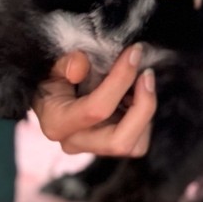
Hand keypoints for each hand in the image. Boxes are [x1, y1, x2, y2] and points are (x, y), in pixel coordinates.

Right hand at [32, 44, 155, 156]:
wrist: (55, 95)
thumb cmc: (58, 78)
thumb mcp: (55, 66)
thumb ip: (65, 63)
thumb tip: (80, 66)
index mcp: (57, 123)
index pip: (96, 109)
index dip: (121, 79)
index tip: (134, 53)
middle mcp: (75, 142)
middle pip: (119, 141)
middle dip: (143, 106)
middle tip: (147, 74)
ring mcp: (94, 148)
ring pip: (134, 146)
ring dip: (145, 113)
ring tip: (144, 83)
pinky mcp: (110, 146)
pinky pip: (138, 143)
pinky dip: (145, 119)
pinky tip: (139, 95)